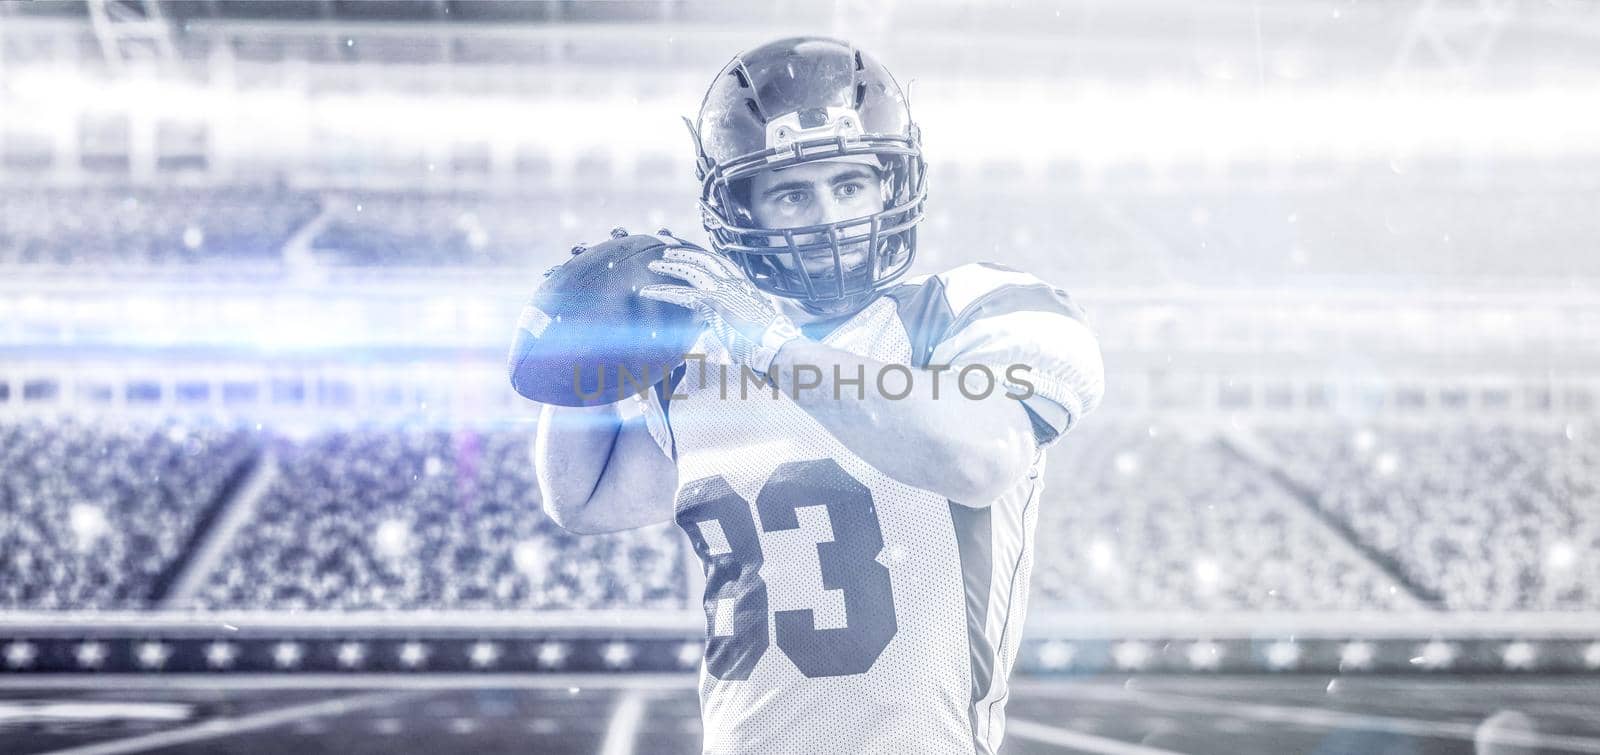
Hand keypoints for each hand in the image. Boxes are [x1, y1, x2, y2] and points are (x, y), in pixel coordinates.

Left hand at [638, 247, 801, 375]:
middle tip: (667, 250)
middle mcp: (733, 281)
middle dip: (683, 252)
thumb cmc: (766, 339)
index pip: (718, 261)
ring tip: (654, 264)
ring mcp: (723, 289)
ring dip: (670, 266)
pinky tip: (649, 292)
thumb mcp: (751, 320)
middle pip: (703, 259)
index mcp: (743, 283)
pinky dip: (663, 292)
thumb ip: (735, 315)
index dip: (701, 255)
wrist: (774, 344)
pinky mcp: (712, 303)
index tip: (690, 252)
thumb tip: (722, 323)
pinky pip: (681, 294)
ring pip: (691, 270)